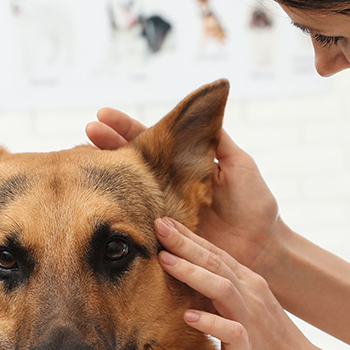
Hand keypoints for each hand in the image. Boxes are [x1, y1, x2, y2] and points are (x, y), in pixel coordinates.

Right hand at [86, 110, 281, 274]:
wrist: (264, 248)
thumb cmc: (255, 206)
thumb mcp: (239, 164)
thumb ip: (217, 139)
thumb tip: (208, 101)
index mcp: (180, 168)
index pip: (148, 143)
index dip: (125, 128)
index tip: (103, 114)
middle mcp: (165, 189)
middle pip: (130, 165)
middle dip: (107, 146)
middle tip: (88, 131)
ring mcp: (162, 215)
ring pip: (128, 192)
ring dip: (107, 176)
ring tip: (85, 158)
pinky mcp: (164, 241)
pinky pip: (138, 227)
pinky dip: (119, 214)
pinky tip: (101, 201)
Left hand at [155, 216, 324, 349]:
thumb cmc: (269, 343)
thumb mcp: (244, 310)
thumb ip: (220, 294)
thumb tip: (188, 280)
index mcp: (249, 284)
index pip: (216, 254)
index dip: (190, 237)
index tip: (163, 221)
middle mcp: (251, 295)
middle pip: (215, 263)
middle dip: (186, 244)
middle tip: (159, 226)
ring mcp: (251, 319)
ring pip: (221, 289)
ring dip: (192, 273)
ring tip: (165, 261)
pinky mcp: (249, 346)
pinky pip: (230, 331)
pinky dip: (209, 322)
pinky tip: (188, 317)